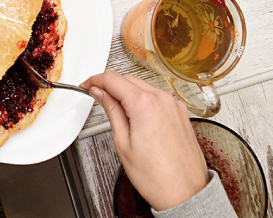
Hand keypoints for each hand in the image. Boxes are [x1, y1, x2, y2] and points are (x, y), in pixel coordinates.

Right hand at [82, 71, 207, 210]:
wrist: (184, 193)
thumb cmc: (156, 176)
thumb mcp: (123, 142)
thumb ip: (111, 111)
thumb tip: (101, 94)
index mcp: (145, 105)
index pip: (113, 79)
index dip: (96, 80)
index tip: (88, 84)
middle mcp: (163, 100)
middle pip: (129, 79)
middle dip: (111, 84)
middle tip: (97, 95)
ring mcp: (175, 106)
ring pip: (144, 86)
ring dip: (128, 91)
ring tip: (116, 108)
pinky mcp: (182, 114)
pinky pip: (159, 98)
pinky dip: (144, 99)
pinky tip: (136, 114)